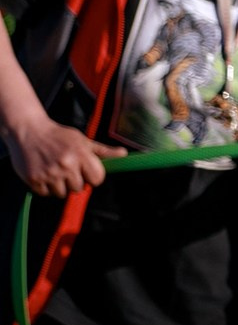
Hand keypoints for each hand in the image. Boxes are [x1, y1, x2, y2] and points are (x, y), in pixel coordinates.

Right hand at [4, 115, 121, 197]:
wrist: (27, 130)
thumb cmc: (58, 135)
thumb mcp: (82, 140)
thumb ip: (103, 151)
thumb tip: (124, 154)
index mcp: (81, 154)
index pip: (97, 179)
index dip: (92, 177)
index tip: (85, 172)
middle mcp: (66, 165)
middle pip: (79, 188)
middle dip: (75, 181)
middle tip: (66, 169)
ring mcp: (49, 173)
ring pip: (62, 193)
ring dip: (59, 186)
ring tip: (54, 171)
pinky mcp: (34, 179)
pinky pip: (45, 193)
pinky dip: (44, 187)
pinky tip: (43, 173)